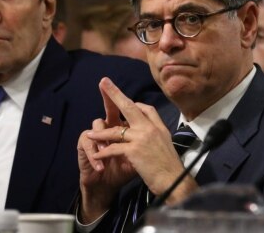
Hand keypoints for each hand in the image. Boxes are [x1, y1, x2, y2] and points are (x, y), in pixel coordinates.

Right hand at [77, 80, 136, 221]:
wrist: (107, 187)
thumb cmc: (123, 170)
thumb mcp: (137, 157)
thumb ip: (143, 143)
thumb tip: (157, 133)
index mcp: (124, 128)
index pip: (126, 111)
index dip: (127, 101)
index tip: (135, 93)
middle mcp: (109, 128)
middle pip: (109, 108)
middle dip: (108, 96)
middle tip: (104, 83)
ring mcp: (96, 135)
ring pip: (97, 123)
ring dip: (103, 139)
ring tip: (105, 154)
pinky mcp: (85, 146)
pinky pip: (88, 143)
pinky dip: (95, 156)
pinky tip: (100, 167)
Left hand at [86, 77, 187, 196]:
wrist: (174, 181)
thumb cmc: (170, 167)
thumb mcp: (166, 145)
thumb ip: (156, 135)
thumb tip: (149, 131)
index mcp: (159, 127)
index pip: (146, 108)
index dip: (135, 104)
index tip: (128, 103)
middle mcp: (150, 128)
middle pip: (130, 106)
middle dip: (115, 94)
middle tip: (103, 82)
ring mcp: (142, 138)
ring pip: (116, 130)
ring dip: (101, 134)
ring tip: (89, 135)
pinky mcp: (134, 151)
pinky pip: (113, 148)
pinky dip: (103, 153)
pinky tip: (96, 157)